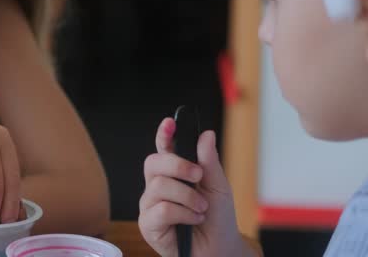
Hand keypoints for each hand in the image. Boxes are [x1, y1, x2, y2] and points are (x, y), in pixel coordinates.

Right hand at [138, 118, 254, 256]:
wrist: (220, 249)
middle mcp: (157, 187)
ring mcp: (150, 205)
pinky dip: (183, 214)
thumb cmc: (217, 219)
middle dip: (177, 165)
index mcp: (173, 174)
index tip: (169, 123)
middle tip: (198, 176)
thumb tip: (206, 134)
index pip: (163, 149)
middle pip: (153, 162)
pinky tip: (193, 220)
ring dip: (187, 197)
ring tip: (201, 209)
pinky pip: (161, 209)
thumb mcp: (218, 187)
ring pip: (159, 186)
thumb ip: (209, 162)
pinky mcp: (148, 225)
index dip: (163, 135)